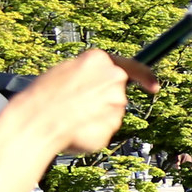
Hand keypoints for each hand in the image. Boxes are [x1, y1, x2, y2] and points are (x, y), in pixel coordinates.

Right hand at [14, 48, 156, 155]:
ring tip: (70, 117)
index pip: (134, 66)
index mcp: (100, 60)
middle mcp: (114, 78)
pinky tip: (75, 129)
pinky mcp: (113, 124)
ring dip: (96, 116)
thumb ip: (88, 75)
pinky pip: (105, 129)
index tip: (154, 86)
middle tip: (77, 106)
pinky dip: (93, 131)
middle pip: (117, 93)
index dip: (146, 77)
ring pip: (111, 112)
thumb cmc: (43, 96)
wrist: (37, 119)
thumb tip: (99, 84)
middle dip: (103, 101)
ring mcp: (116, 102)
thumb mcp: (65, 72)